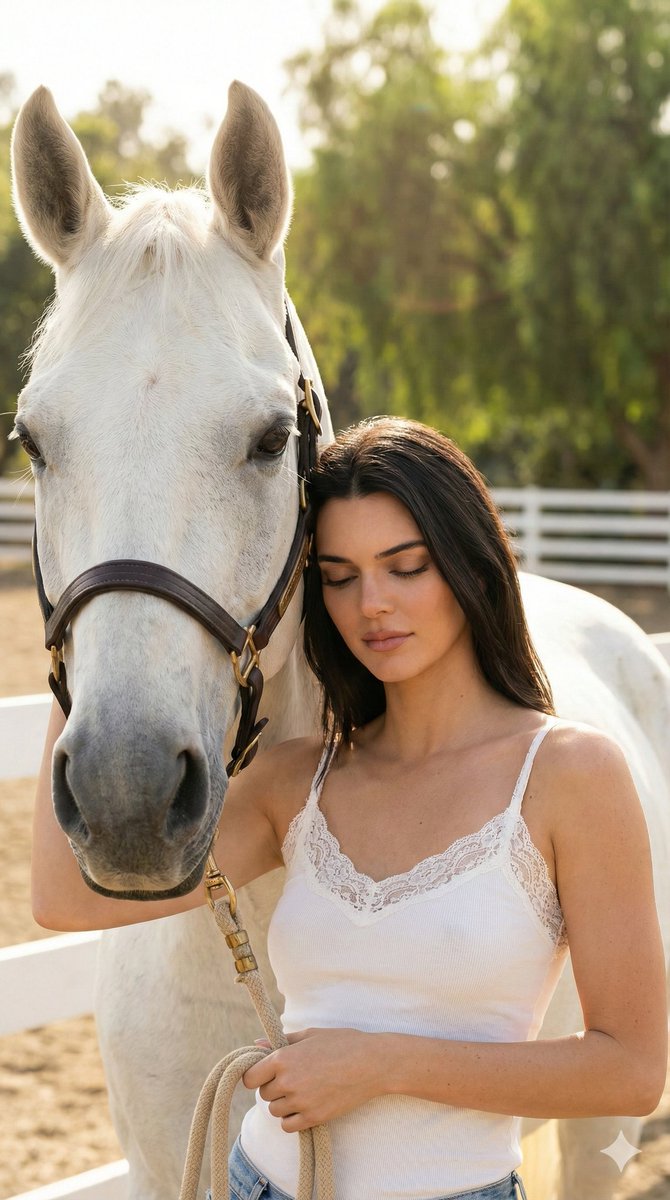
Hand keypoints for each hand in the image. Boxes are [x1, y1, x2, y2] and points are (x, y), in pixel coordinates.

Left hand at [242, 1027, 383, 1131]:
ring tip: (302, 1091)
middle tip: (292, 1078)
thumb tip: (257, 1044)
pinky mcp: (314, 1117)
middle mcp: (288, 1081)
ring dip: (283, 1103)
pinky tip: (304, 1106)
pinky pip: (288, 1126)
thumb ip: (282, 1041)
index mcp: (283, 1058)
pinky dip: (292, 1119)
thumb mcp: (311, 1034)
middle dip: (274, 1087)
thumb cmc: (342, 1043)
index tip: (265, 1074)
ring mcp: (301, 1101)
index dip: (256, 1076)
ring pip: (275, 1111)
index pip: (250, 1078)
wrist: (372, 1063)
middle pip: (264, 1094)